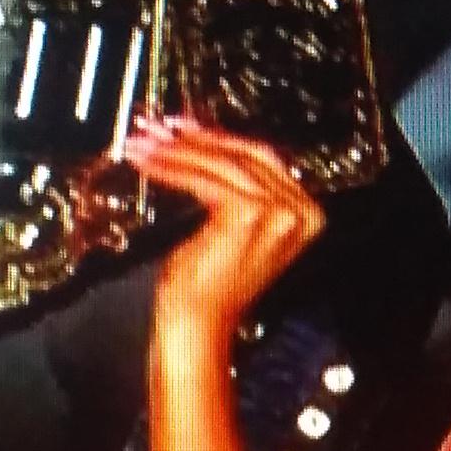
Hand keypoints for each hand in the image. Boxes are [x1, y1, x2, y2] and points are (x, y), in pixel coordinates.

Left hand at [127, 115, 323, 349]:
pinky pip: (203, 178)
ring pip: (221, 163)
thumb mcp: (233, 228)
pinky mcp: (248, 213)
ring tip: (144, 142)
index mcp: (306, 213)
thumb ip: (239, 191)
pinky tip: (147, 161)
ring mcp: (278, 211)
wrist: (200, 324)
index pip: (261, 159)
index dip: (218, 138)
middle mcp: (300, 211)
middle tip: (157, 127)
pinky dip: (170, 167)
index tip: (183, 126)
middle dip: (195, 138)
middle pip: (243, 155)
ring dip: (176, 150)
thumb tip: (208, 144)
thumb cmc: (209, 286)